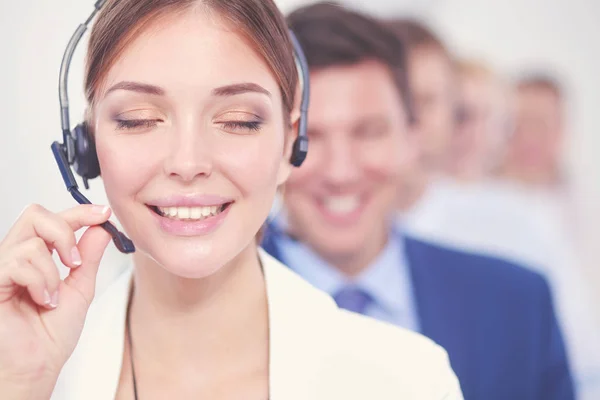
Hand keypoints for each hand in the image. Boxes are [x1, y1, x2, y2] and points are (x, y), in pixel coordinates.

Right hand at [0, 204, 112, 398]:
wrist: (37, 365)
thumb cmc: (51, 334)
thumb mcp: (80, 288)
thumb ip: (88, 257)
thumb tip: (101, 229)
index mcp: (37, 256)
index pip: (53, 219)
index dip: (79, 211)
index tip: (102, 213)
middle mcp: (16, 257)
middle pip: (35, 214)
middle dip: (64, 231)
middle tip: (73, 261)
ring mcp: (2, 268)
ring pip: (31, 242)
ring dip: (52, 272)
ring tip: (53, 296)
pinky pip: (18, 263)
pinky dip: (40, 282)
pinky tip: (43, 300)